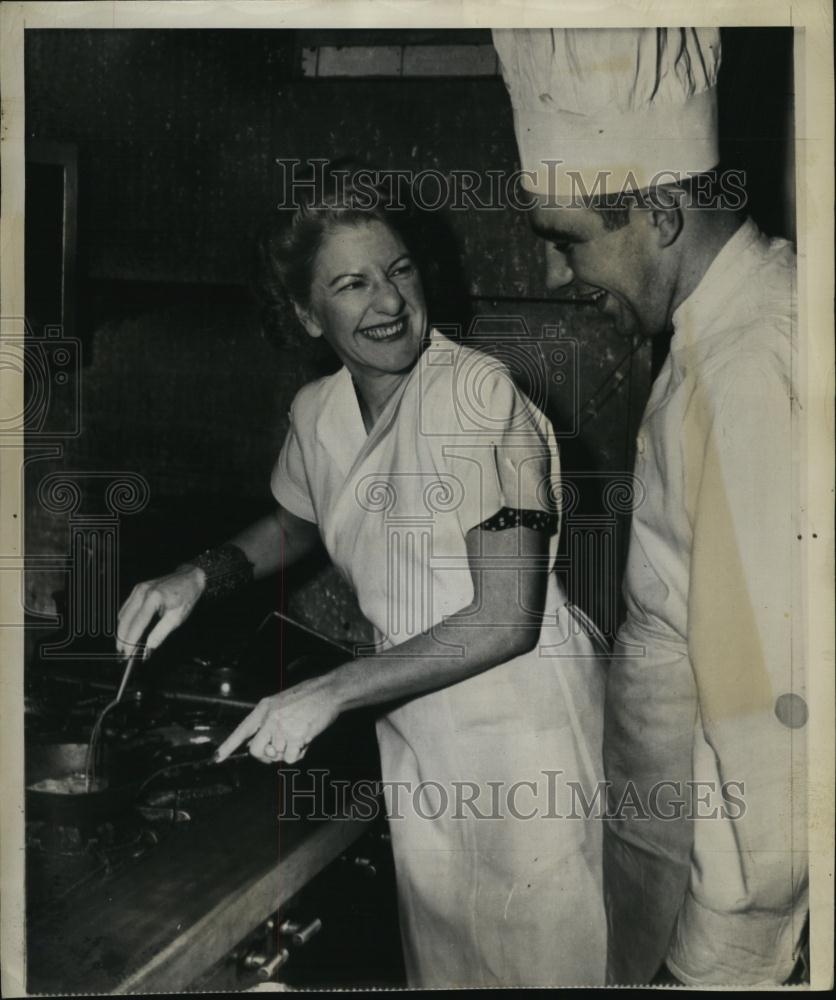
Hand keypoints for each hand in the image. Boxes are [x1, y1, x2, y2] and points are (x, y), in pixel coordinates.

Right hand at [116, 565, 205, 659]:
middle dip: (122, 638)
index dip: (130, 641)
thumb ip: (161, 633)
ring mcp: (138, 589)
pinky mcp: (138, 589)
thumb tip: (149, 647)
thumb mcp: (177, 618)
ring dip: (122, 631)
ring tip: (124, 645)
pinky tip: (127, 630)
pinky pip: (126, 608)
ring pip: (123, 614)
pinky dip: (125, 621)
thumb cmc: (186, 596)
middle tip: (123, 653)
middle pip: (125, 620)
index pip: (137, 624)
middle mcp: (142, 592)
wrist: (190, 578)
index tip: (128, 654)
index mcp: (153, 598)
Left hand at [214, 674, 342, 764]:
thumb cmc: (308, 698)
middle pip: (256, 750)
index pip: (242, 730)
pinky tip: (304, 741)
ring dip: (287, 752)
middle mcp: (270, 718)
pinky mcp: (296, 736)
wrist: (328, 691)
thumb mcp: (281, 703)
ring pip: (275, 756)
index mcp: (264, 708)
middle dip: (266, 755)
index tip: (216, 758)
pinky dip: (297, 755)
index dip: (228, 746)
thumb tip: (257, 744)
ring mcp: (282, 727)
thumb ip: (267, 721)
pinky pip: (290, 759)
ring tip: (298, 737)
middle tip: (277, 751)